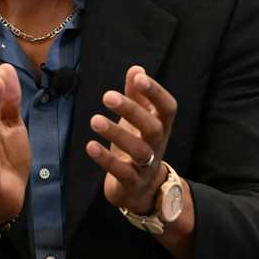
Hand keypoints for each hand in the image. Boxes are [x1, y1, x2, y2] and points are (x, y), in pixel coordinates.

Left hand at [86, 65, 177, 214]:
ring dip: (116, 134)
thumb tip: (136, 68)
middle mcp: (157, 145)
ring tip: (94, 120)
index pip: (167, 108)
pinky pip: (122, 172)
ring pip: (138, 150)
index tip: (139, 78)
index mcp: (161, 126)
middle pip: (153, 128)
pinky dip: (106, 159)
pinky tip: (90, 146)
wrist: (141, 191)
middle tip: (106, 96)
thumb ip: (137, 95)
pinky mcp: (131, 183)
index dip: (156, 92)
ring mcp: (146, 166)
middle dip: (132, 111)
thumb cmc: (138, 146)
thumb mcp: (137, 120)